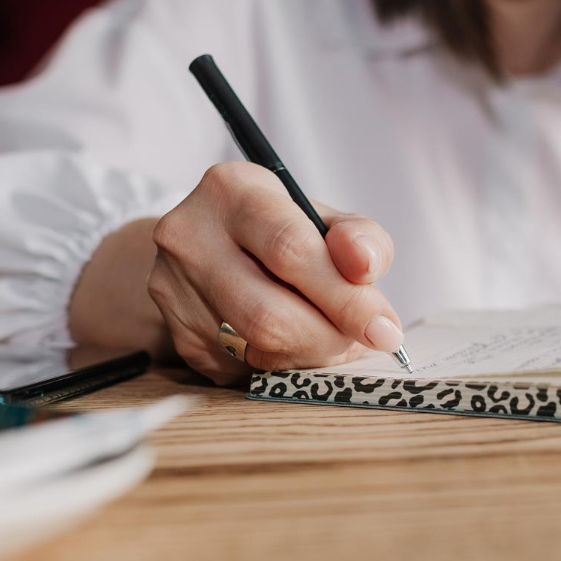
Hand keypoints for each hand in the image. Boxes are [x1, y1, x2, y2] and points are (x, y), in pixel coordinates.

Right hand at [148, 162, 402, 384]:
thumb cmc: (279, 228)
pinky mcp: (179, 334)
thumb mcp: (321, 217)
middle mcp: (190, 237)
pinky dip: (285, 364)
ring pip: (258, 350)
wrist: (207, 243)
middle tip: (362, 338)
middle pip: (270, 314)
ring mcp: (175, 290)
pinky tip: (295, 342)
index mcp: (232, 191)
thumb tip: (366, 268)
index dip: (344, 297)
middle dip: (330, 336)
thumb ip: (359, 238)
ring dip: (311, 354)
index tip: (384, 329)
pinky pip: (244, 369)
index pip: (291, 251)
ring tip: (333, 335)